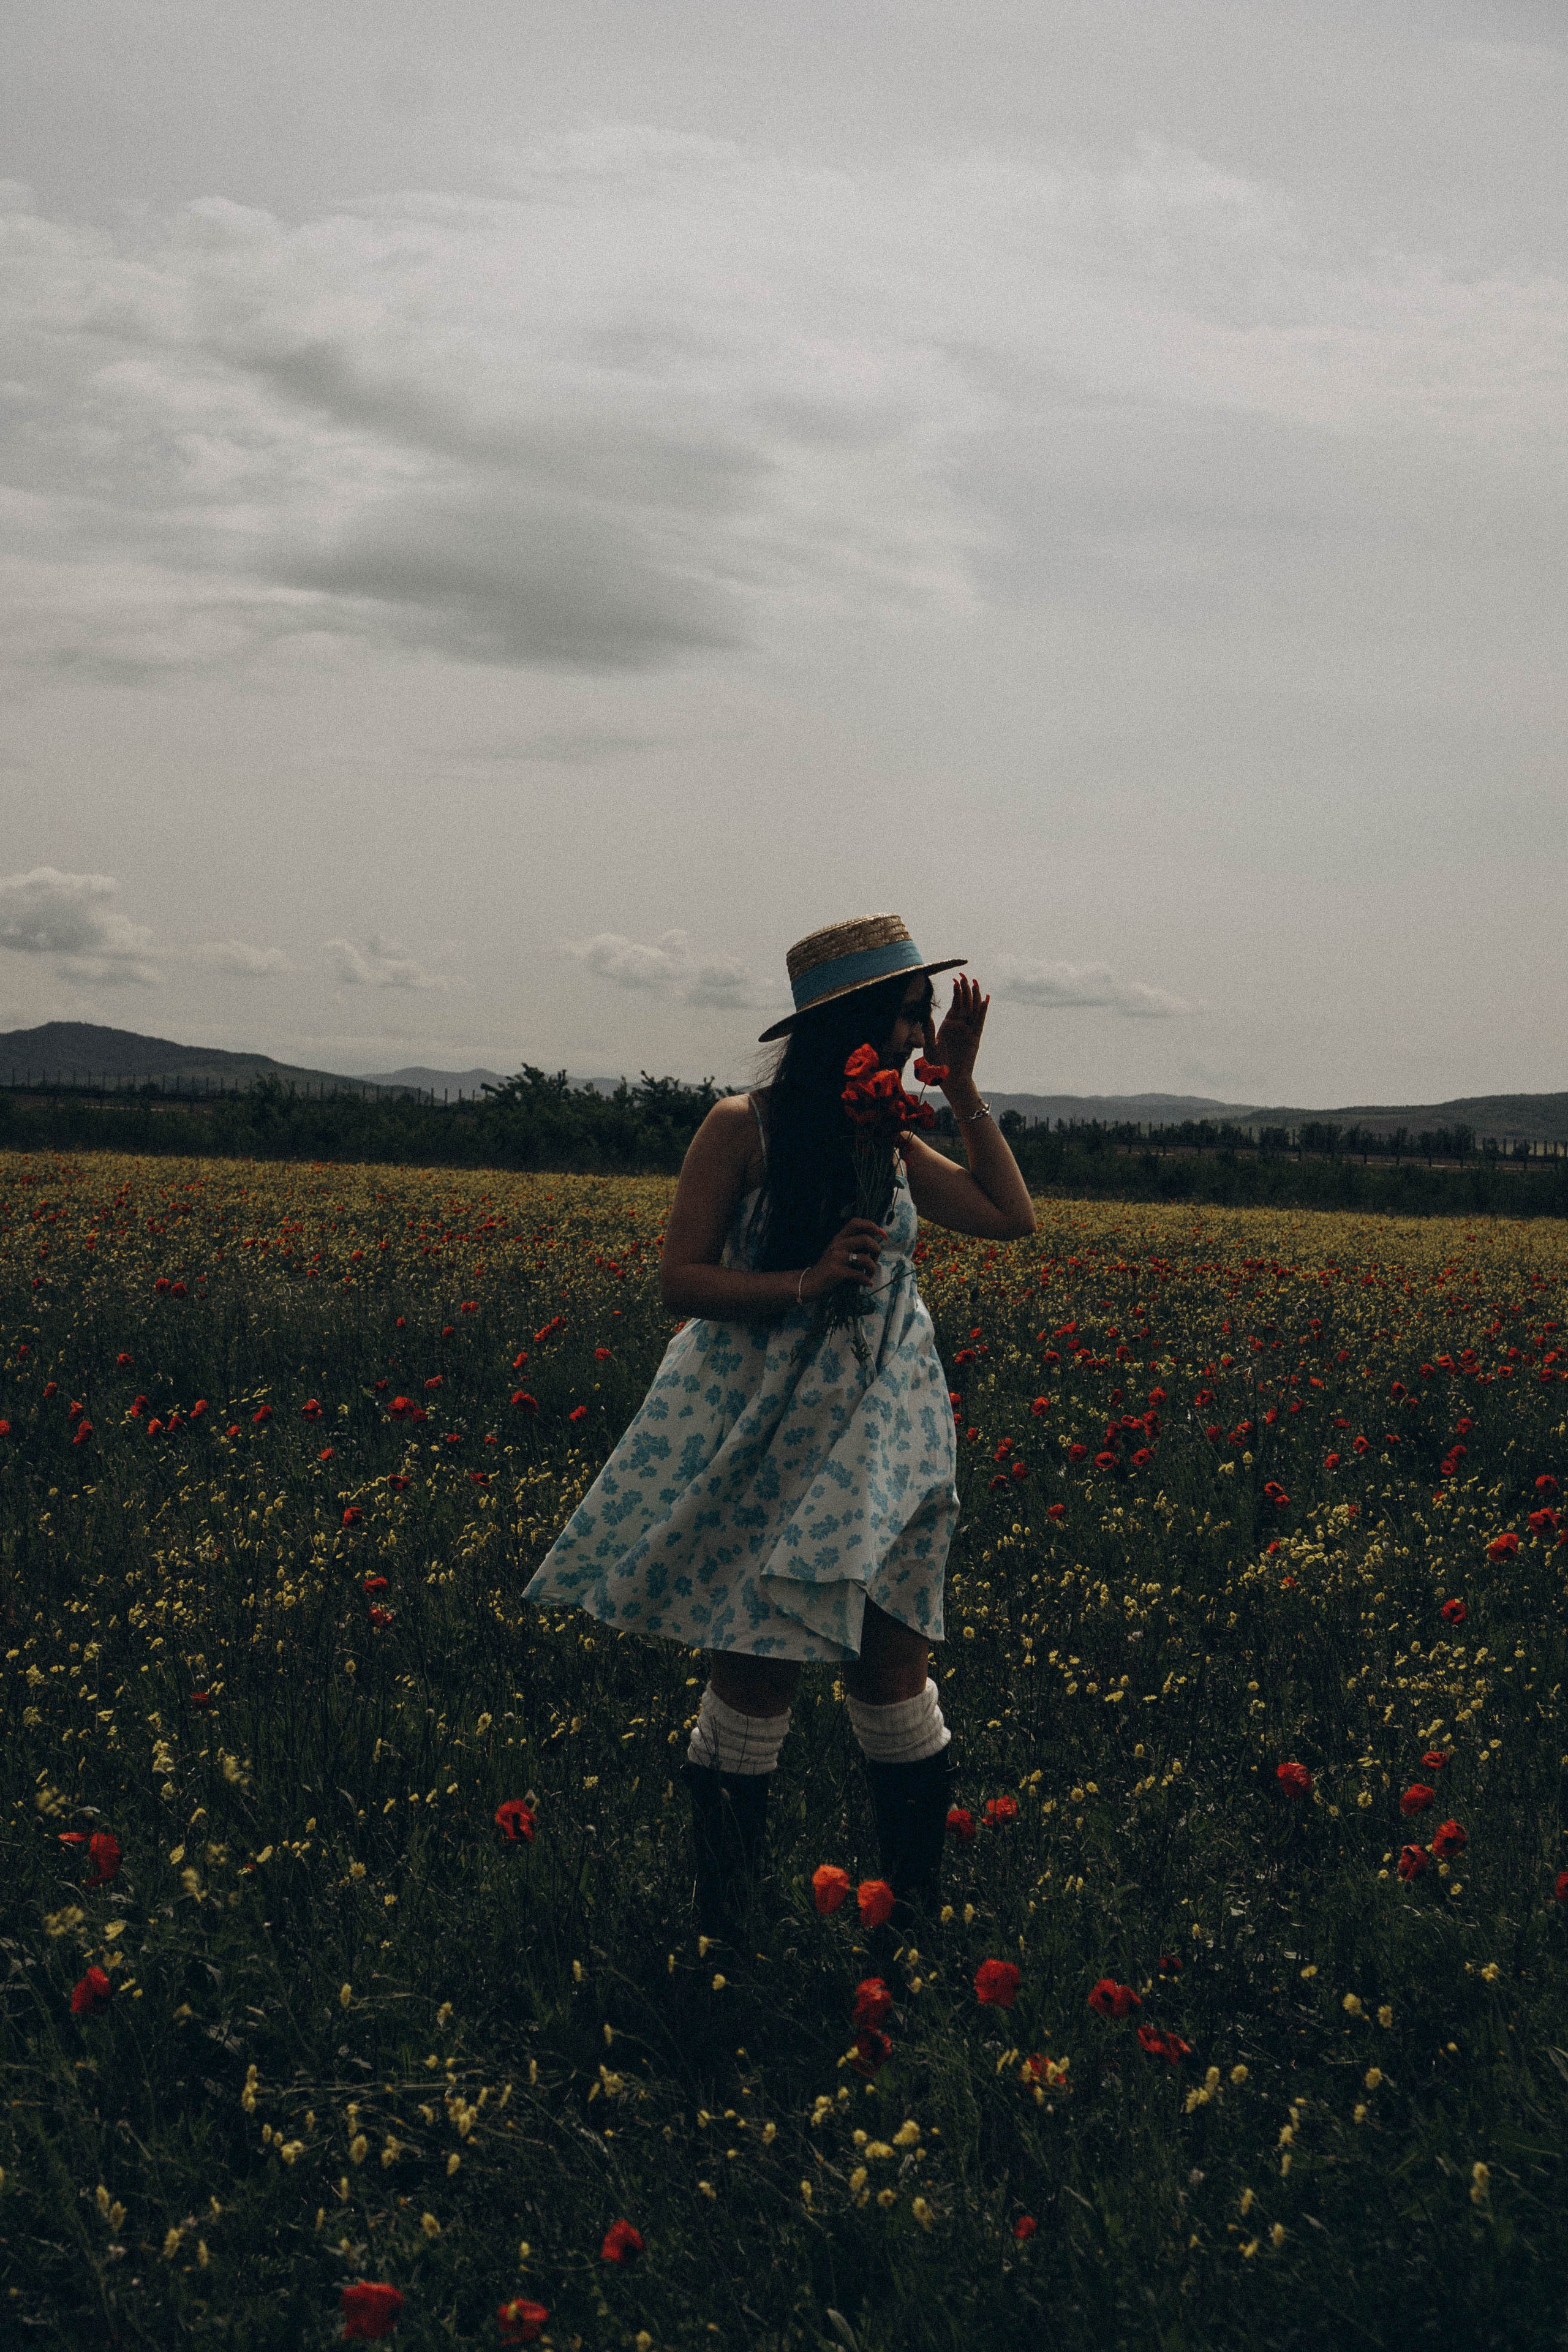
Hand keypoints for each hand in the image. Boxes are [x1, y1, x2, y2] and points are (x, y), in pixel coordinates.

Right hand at [800, 1217, 885, 1300]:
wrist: (808, 1284)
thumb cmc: (828, 1270)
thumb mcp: (838, 1253)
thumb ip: (852, 1247)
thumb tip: (874, 1245)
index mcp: (838, 1238)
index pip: (856, 1222)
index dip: (872, 1226)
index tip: (882, 1235)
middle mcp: (837, 1245)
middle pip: (866, 1239)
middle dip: (876, 1250)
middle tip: (875, 1260)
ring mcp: (836, 1258)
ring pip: (865, 1258)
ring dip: (872, 1268)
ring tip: (869, 1275)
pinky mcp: (836, 1272)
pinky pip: (859, 1275)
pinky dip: (866, 1281)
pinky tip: (867, 1284)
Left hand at [928, 974, 988, 1090]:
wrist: (949, 1079)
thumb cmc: (937, 1066)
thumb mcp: (929, 1046)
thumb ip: (929, 1032)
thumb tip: (927, 1017)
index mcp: (948, 1025)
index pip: (955, 1004)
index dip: (956, 992)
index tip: (955, 979)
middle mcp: (959, 1026)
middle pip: (965, 1003)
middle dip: (965, 989)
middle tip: (965, 975)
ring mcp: (968, 1031)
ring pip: (973, 1009)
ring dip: (974, 996)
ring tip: (975, 982)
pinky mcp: (974, 1038)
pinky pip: (979, 1021)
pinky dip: (982, 1010)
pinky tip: (985, 999)